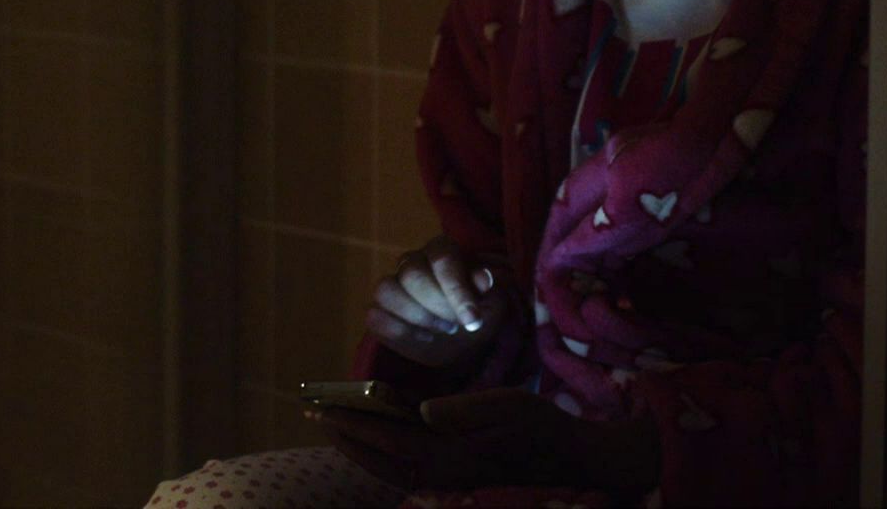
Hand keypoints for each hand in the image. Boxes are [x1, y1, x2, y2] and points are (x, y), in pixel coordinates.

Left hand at [315, 386, 660, 495]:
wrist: (572, 459)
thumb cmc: (543, 425)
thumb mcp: (510, 404)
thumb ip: (466, 408)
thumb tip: (423, 410)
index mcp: (455, 455)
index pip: (392, 441)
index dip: (356, 426)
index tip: (325, 410)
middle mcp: (446, 474)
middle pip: (382, 461)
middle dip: (346, 438)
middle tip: (313, 414)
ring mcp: (450, 481)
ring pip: (391, 471)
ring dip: (360, 450)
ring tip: (334, 427)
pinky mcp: (457, 479)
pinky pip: (407, 473)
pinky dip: (382, 460)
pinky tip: (375, 442)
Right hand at [364, 235, 514, 370]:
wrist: (463, 342)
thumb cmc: (477, 314)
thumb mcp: (493, 303)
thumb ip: (487, 289)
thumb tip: (483, 278)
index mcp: (442, 250)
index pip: (442, 259)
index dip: (456, 290)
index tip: (473, 321)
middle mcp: (413, 261)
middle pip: (412, 275)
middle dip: (436, 307)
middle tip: (455, 326)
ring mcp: (392, 284)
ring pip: (386, 290)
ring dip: (416, 318)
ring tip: (440, 331)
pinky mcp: (379, 310)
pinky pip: (375, 316)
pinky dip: (399, 332)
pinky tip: (423, 338)